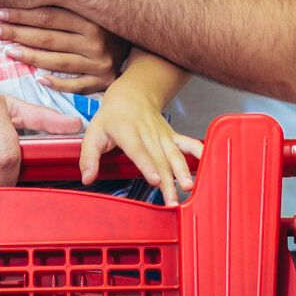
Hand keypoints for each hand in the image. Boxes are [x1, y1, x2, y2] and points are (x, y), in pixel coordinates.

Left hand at [0, 7, 127, 96]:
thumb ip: (68, 0)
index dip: (19, 13)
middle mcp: (95, 39)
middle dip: (14, 31)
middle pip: (47, 36)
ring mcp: (99, 62)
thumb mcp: (94, 7)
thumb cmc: (111, 23)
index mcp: (90, 17)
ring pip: (56, 60)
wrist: (148, 46)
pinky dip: (56, 83)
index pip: (47, 14)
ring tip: (6, 50)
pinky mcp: (103, 81)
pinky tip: (38, 79)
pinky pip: (75, 85)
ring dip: (28, 55)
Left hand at [82, 89, 202, 205]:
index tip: (155, 180)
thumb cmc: (111, 117)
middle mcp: (148, 134)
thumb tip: (87, 178)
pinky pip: (187, 144)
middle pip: (159, 159)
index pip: (138, 150)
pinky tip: (208, 162)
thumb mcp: (93, 133)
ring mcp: (162, 135)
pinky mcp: (172, 136)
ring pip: (174, 155)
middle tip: (171, 200)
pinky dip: (199, 151)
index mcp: (127, 132)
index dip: (147, 165)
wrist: (132, 95)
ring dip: (183, 172)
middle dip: (167, 180)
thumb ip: (89, 157)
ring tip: (188, 187)